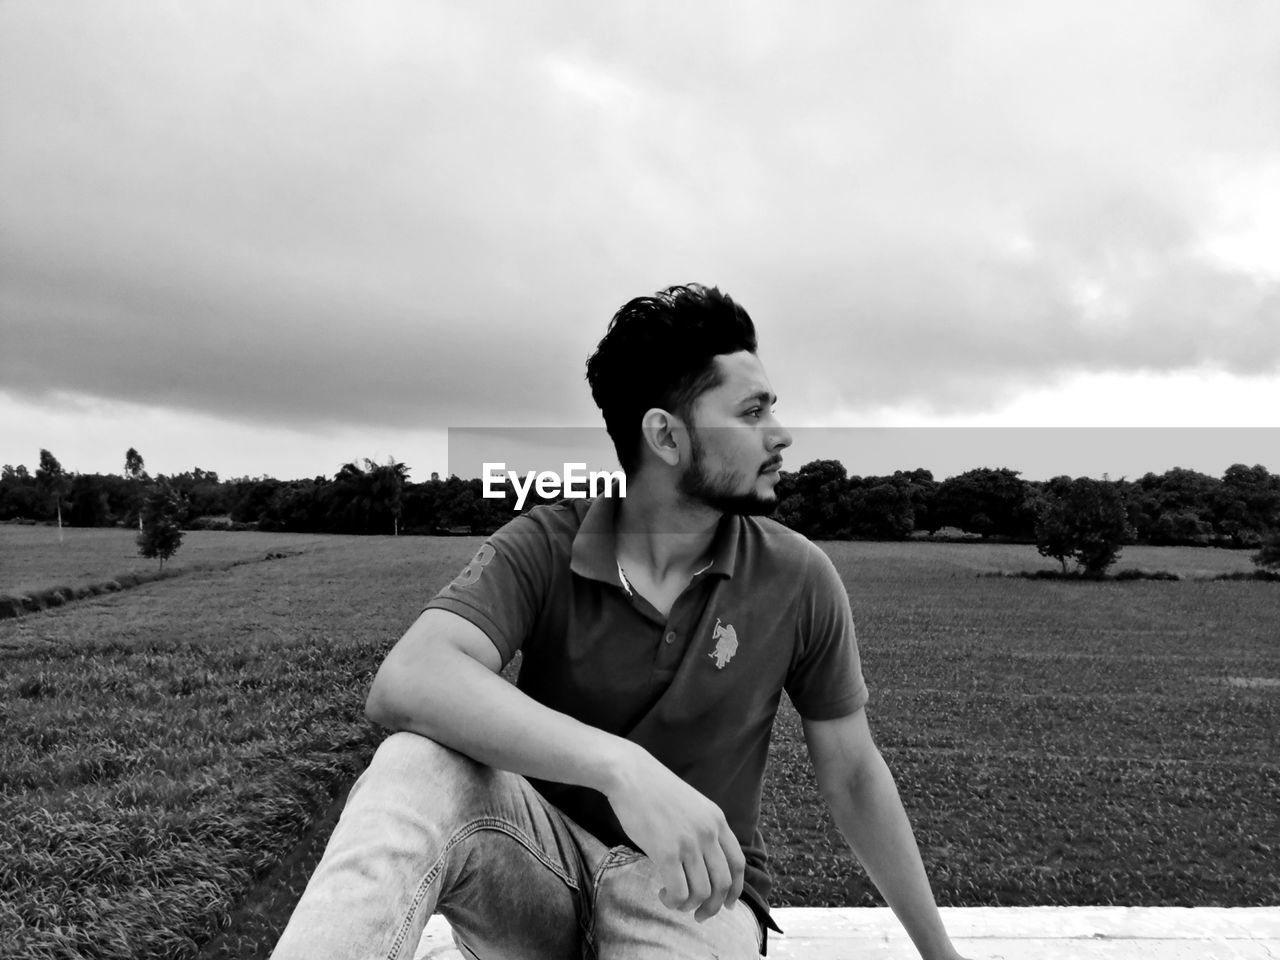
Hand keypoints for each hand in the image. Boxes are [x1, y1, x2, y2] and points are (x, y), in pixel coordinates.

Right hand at [603, 746, 744, 921]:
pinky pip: (679, 891)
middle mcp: (708, 832)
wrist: (629, 774)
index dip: (735, 889)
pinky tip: (662, 893)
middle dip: (714, 906)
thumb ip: (703, 829)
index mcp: (717, 820)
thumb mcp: (692, 804)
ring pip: (702, 892)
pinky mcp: (666, 852)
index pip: (737, 864)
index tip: (727, 904)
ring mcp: (688, 843)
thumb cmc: (655, 789)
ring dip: (689, 906)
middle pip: (723, 883)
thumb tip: (705, 863)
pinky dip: (673, 901)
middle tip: (700, 915)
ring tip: (674, 900)